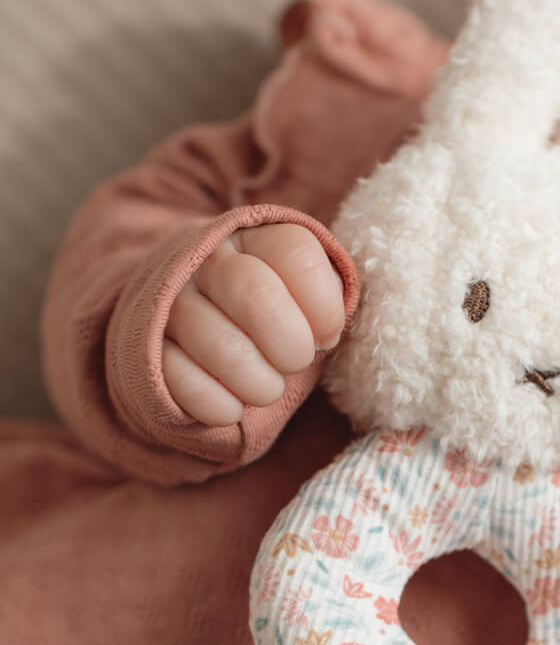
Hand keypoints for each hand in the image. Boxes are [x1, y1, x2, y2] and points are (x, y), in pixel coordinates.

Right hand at [163, 224, 343, 425]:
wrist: (187, 328)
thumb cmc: (266, 314)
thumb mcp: (300, 292)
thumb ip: (327, 299)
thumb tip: (328, 332)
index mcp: (252, 238)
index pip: (296, 254)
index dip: (324, 307)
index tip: (326, 336)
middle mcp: (205, 261)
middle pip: (257, 295)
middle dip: (292, 346)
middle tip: (296, 363)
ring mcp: (169, 303)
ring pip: (223, 348)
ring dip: (261, 384)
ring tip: (267, 387)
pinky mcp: (146, 349)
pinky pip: (186, 384)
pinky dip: (222, 406)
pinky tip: (233, 404)